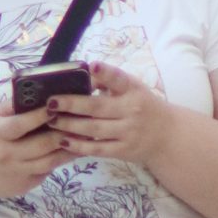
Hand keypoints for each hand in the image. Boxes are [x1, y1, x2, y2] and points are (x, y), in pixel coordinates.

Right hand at [0, 101, 81, 200]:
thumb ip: (13, 107)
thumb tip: (39, 92)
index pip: (21, 124)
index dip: (40, 115)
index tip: (57, 104)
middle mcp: (8, 154)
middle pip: (42, 143)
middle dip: (64, 131)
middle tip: (82, 120)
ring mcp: (19, 171)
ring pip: (51, 160)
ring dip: (70, 148)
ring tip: (85, 135)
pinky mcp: (27, 184)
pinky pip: (48, 170)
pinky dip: (62, 160)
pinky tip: (73, 149)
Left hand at [43, 61, 175, 169]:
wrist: (167, 136)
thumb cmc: (143, 106)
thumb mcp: (133, 89)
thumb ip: (110, 82)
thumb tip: (82, 74)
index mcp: (133, 90)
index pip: (119, 79)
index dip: (106, 73)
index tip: (92, 66)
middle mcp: (131, 110)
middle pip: (97, 107)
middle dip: (72, 104)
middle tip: (51, 102)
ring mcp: (127, 132)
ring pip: (94, 129)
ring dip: (70, 125)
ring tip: (51, 120)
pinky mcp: (123, 150)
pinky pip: (97, 149)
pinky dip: (79, 146)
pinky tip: (63, 141)